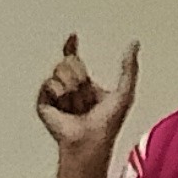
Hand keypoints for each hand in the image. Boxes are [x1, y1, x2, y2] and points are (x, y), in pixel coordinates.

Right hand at [36, 35, 137, 155]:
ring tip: (78, 106)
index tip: (73, 36)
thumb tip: (134, 44)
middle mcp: (68, 87)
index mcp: (85, 84)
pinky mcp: (43, 103)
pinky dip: (61, 94)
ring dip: (73, 88)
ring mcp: (55, 96)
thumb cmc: (108, 124)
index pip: (74, 60)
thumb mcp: (125, 91)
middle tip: (87, 98)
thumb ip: (129, 67)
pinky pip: (49, 84)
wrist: (90, 141)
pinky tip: (66, 108)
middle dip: (81, 77)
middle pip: (69, 62)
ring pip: (59, 71)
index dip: (71, 47)